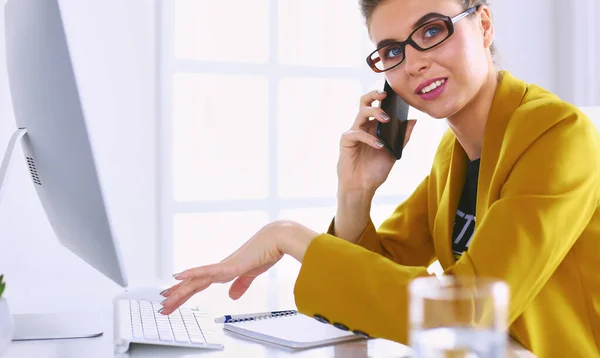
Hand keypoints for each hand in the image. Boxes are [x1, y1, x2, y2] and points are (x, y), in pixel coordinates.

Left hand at [159, 220, 317, 314]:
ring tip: (165, 298)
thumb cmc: (266, 252)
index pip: (201, 284)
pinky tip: (179, 276)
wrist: (276, 239)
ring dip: (180, 290)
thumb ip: (241, 284)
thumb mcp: (252, 273)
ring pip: (196, 280)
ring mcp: (223, 266)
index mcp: (225, 270)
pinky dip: (192, 273)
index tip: (174, 299)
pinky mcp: (229, 265)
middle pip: (194, 284)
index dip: (186, 292)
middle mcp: (220, 268)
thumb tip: (232, 295)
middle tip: (163, 306)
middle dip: (178, 296)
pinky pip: (207, 271)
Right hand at [337, 90, 415, 194]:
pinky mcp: (347, 141)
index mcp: (374, 127)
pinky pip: (357, 133)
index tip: (397, 94)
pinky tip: (379, 145)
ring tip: (387, 119)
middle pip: (364, 102)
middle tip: (385, 95)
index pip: (377, 106)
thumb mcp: (394, 153)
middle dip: (374, 95)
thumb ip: (403, 137)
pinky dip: (370, 138)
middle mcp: (363, 126)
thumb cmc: (375, 170)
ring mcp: (354, 132)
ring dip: (375, 112)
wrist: (362, 187)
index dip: (383, 98)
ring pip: (361, 113)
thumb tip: (413, 120)